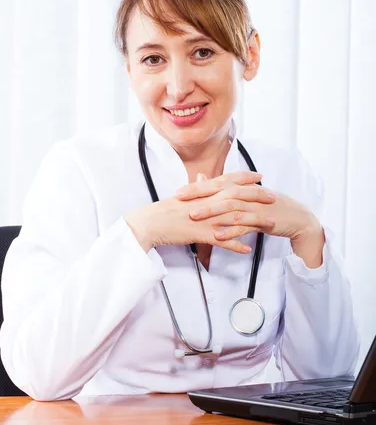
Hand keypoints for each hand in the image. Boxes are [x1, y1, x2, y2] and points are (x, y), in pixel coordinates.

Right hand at [125, 170, 273, 253]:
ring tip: (270, 224)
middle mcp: (207, 202)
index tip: (259, 175)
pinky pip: (223, 240)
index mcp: (203, 191)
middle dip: (257, 196)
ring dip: (255, 221)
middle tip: (273, 197)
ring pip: (235, 218)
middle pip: (238, 196)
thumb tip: (203, 178)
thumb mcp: (183, 196)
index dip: (245, 177)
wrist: (150, 222)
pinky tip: (248, 249)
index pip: (228, 180)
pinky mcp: (201, 233)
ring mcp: (206, 218)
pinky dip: (236, 244)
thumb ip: (197, 187)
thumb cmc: (164, 210)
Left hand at [176, 175, 320, 243]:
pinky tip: (217, 235)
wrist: (297, 218)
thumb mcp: (247, 197)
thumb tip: (203, 180)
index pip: (216, 184)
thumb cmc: (269, 207)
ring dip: (211, 211)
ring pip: (230, 207)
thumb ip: (225, 190)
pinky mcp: (263, 220)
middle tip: (180, 199)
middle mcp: (248, 194)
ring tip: (194, 216)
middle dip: (199, 194)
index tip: (178, 192)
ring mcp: (256, 207)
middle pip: (220, 191)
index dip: (197, 187)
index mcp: (243, 187)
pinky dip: (230, 230)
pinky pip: (244, 225)